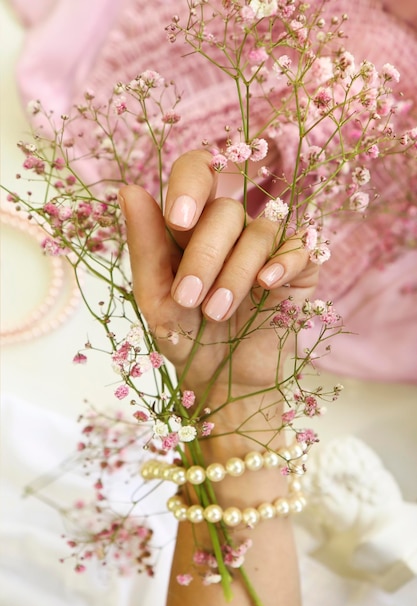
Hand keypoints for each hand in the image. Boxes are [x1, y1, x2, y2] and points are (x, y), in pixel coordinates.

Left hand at [119, 150, 317, 410]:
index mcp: (192, 224)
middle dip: (204, 256)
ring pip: (259, 232)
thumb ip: (145, 245)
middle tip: (190, 299)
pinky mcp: (298, 265)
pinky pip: (298, 246)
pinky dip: (283, 263)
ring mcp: (267, 244)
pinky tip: (266, 285)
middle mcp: (231, 227)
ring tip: (217, 312)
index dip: (190, 184)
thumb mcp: (155, 297)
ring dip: (235, 273)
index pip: (196, 171)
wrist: (223, 380)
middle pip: (225, 210)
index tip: (178, 220)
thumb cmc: (185, 336)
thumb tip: (129, 189)